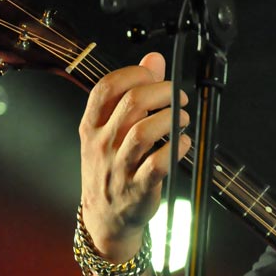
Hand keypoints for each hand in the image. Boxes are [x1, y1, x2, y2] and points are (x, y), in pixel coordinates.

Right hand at [79, 52, 190, 259]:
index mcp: (92, 126)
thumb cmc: (111, 166)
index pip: (107, 87)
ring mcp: (120, 167)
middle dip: (163, 91)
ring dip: (171, 118)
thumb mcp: (111, 128)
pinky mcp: (140, 187)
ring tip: (182, 118)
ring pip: (145, 132)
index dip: (135, 73)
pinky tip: (184, 143)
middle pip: (132, 103)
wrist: (105, 217)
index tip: (154, 75)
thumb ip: (132, 91)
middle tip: (178, 96)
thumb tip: (154, 58)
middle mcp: (103, 144)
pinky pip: (159, 163)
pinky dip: (177, 148)